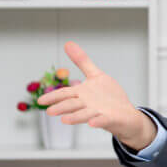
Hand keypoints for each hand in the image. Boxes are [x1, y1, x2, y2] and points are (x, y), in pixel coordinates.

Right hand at [36, 41, 156, 150]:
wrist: (126, 113)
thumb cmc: (108, 96)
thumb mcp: (95, 75)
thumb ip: (82, 61)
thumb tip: (67, 43)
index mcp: (82, 94)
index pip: (65, 94)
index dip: (53, 97)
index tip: (40, 101)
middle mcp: (87, 104)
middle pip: (72, 105)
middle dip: (61, 107)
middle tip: (49, 111)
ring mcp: (98, 112)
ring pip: (85, 114)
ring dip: (75, 117)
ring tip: (64, 120)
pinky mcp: (110, 118)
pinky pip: (103, 120)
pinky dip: (98, 121)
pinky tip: (93, 123)